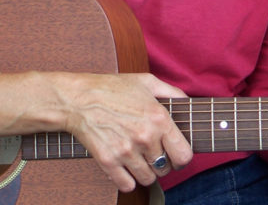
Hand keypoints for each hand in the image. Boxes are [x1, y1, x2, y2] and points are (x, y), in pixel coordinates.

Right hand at [62, 72, 192, 191]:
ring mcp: (126, 151)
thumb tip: (188, 103)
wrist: (79, 99)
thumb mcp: (148, 82)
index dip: (183, 159)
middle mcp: (145, 137)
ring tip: (140, 160)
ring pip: (148, 179)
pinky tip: (126, 168)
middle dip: (163, 164)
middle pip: (165, 169)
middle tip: (154, 155)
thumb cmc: (113, 88)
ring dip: (146, 173)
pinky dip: (128, 181)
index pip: (184, 155)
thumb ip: (173, 92)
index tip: (176, 156)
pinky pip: (127, 185)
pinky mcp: (108, 161)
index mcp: (159, 118)